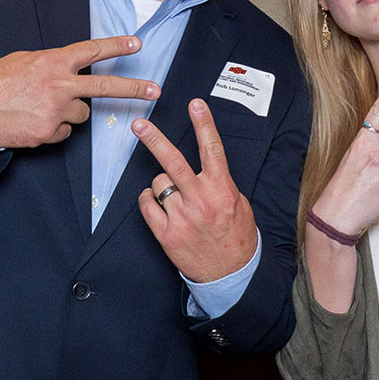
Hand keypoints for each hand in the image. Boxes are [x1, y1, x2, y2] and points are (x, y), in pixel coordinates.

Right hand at [0, 37, 158, 146]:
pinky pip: (63, 131)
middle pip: (105, 86)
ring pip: (81, 114)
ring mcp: (57, 109)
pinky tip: (34, 122)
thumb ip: (51, 64)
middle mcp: (60, 84)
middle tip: (155, 91)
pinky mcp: (50, 131)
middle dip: (133, 88)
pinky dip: (53, 128)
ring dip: (69, 113)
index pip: (92, 51)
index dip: (116, 46)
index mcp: (53, 61)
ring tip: (41, 108)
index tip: (137, 44)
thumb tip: (67, 69)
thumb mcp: (24, 61)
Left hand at [134, 100, 258, 281]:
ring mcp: (181, 218)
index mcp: (222, 190)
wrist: (231, 275)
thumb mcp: (239, 205)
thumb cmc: (236, 237)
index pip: (212, 150)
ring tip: (175, 198)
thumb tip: (202, 168)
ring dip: (162, 185)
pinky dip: (149, 201)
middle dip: (154, 140)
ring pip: (158, 183)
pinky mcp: (167, 234)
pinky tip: (160, 207)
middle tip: (139, 124)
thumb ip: (220, 184)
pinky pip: (147, 205)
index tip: (195, 104)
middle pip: (173, 162)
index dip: (204, 124)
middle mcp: (201, 201)